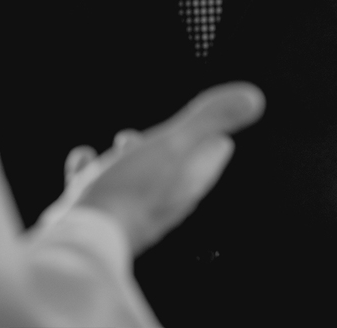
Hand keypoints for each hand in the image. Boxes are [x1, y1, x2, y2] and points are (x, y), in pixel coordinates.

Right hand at [47, 82, 264, 254]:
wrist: (84, 238)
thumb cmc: (131, 190)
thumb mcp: (175, 144)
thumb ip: (212, 119)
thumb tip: (254, 98)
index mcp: (186, 186)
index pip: (211, 161)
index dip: (213, 143)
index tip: (216, 133)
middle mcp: (162, 203)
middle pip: (174, 171)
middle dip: (169, 149)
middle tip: (163, 134)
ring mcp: (129, 212)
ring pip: (135, 180)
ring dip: (130, 159)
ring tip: (122, 143)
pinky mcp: (97, 219)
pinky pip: (96, 190)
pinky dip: (90, 171)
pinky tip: (82, 159)